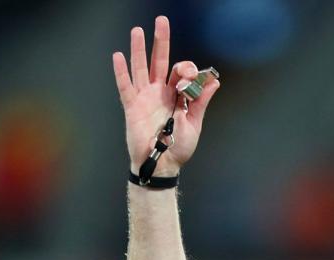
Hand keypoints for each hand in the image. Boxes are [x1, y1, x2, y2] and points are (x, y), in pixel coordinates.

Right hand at [113, 16, 219, 176]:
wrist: (163, 164)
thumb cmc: (178, 147)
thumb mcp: (195, 123)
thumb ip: (201, 101)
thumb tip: (214, 81)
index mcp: (176, 95)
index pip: (181, 72)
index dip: (187, 70)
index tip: (190, 79)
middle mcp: (160, 92)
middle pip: (160, 61)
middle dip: (161, 41)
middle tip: (161, 20)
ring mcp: (145, 98)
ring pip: (141, 68)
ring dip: (138, 49)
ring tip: (137, 31)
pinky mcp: (132, 107)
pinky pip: (125, 86)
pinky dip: (121, 72)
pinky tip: (118, 56)